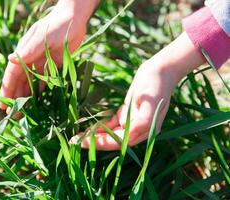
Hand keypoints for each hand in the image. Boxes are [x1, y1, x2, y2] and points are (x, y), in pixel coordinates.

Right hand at [0, 0, 96, 112]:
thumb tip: (10, 60)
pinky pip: (46, 81)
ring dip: (27, 97)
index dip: (7, 90)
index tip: (2, 104)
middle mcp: (31, 60)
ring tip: (24, 113)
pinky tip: (40, 102)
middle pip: (20, 82)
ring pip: (32, 84)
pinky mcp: (54, 66)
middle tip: (12, 115)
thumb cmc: (56, 24)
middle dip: (15, 98)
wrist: (74, 19)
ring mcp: (42, 64)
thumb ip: (29, 50)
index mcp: (24, 53)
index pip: (12, 74)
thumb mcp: (42, 36)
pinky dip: (42, 92)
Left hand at [70, 32, 204, 149]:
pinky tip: (89, 128)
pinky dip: (101, 126)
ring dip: (96, 135)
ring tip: (78, 136)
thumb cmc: (156, 85)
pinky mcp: (128, 113)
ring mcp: (132, 121)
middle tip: (74, 141)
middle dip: (94, 142)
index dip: (101, 144)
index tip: (83, 143)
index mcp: (146, 130)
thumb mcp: (150, 103)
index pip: (119, 142)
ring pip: (111, 133)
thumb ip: (142, 122)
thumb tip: (127, 137)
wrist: (160, 70)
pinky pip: (112, 123)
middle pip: (113, 140)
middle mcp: (138, 129)